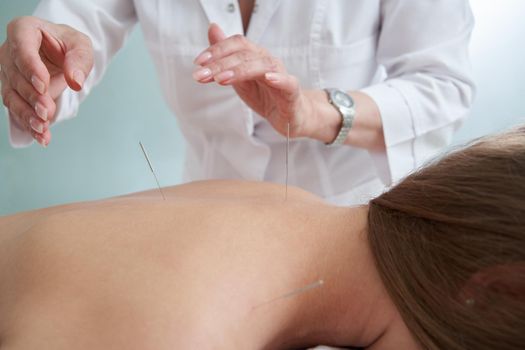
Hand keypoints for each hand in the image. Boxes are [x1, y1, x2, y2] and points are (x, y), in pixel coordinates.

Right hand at [0, 16, 92, 145]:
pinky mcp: (12, 90)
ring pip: (13, 95)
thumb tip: (77, 81)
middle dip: (32, 96)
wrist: (60, 54)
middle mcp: (9, 51)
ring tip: (43, 129)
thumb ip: (80, 60)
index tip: (43, 85)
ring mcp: (7, 72)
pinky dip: (29, 124)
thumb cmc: (68, 46)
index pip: (23, 48)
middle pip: (17, 76)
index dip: (31, 67)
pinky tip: (42, 137)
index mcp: (24, 30)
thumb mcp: (81, 46)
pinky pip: (17, 109)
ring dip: (27, 114)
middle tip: (47, 111)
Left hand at [192, 24, 314, 137]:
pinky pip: (288, 82)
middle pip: (245, 54)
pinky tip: (268, 78)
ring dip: (240, 71)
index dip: (217, 50)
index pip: (236, 44)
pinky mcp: (292, 92)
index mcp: (255, 56)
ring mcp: (281, 75)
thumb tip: (212, 28)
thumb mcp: (239, 77)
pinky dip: (279, 78)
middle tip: (201, 75)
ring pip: (262, 66)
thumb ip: (225, 56)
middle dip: (220, 64)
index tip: (198, 62)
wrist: (290, 116)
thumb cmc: (265, 95)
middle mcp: (268, 61)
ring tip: (220, 80)